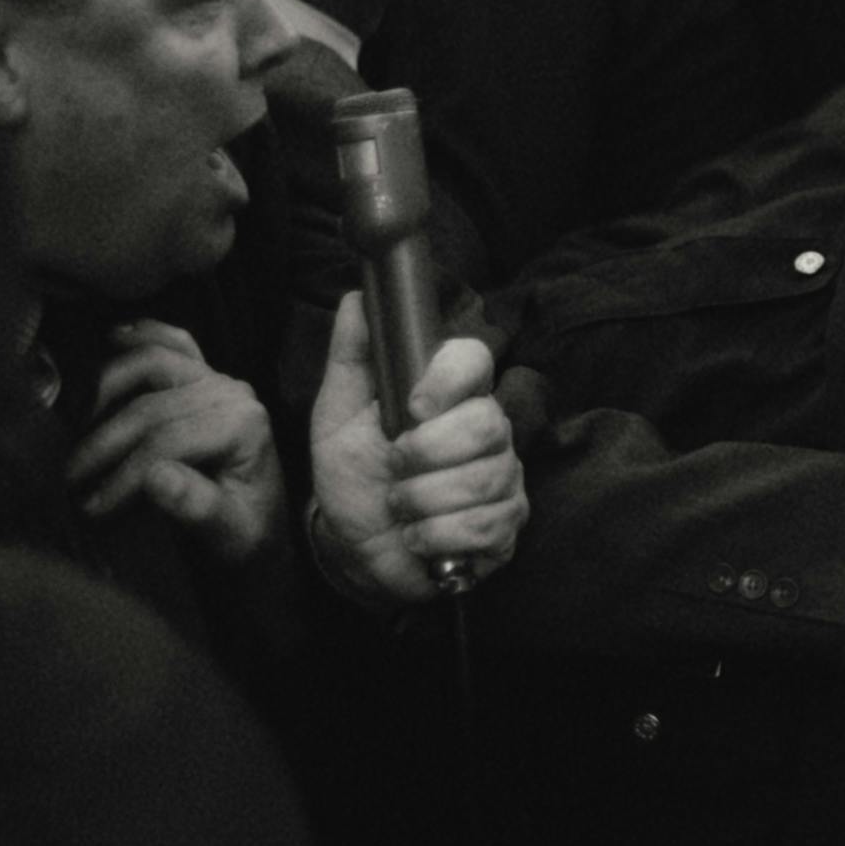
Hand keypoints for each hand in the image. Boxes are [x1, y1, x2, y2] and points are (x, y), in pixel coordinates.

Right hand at [66, 318, 283, 562]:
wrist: (264, 521)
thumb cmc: (247, 530)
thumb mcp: (230, 532)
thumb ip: (197, 505)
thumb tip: (154, 476)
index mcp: (244, 426)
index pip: (167, 442)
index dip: (123, 474)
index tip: (91, 506)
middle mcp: (233, 392)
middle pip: (151, 406)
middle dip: (104, 443)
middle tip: (70, 479)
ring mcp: (218, 378)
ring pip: (153, 362)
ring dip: (108, 388)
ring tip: (78, 425)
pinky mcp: (206, 375)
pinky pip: (174, 343)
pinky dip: (143, 335)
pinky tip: (112, 337)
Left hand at [308, 292, 526, 606]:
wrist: (354, 546)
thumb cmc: (352, 475)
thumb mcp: (338, 416)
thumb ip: (352, 358)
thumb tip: (356, 299)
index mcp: (450, 395)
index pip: (474, 360)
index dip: (448, 379)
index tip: (412, 406)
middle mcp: (487, 429)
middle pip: (487, 424)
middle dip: (427, 455)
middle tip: (394, 470)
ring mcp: (503, 477)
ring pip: (484, 481)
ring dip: (423, 502)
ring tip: (401, 508)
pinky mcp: (506, 525)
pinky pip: (486, 527)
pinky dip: (439, 537)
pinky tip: (420, 538)